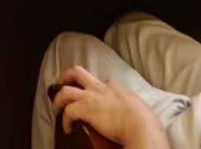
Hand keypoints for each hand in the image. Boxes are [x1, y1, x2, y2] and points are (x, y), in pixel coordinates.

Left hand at [52, 67, 167, 148]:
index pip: (99, 81)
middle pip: (77, 72)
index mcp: (114, 87)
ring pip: (65, 90)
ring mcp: (91, 97)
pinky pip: (68, 111)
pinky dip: (65, 120)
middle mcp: (100, 87)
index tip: (89, 97)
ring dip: (58, 100)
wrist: (140, 124)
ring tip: (56, 109)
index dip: (91, 88)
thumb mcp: (138, 106)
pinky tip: (67, 128)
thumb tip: (134, 113)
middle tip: (60, 84)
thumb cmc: (144, 120)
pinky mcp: (85, 109)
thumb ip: (131, 105)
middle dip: (65, 76)